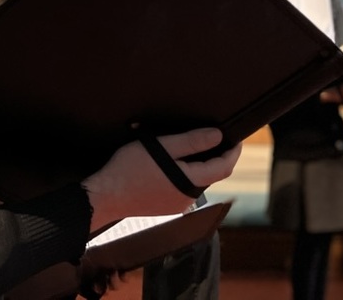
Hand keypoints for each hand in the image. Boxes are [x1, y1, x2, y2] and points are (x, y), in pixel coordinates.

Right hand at [82, 128, 240, 231]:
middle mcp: (188, 198)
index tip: (237, 138)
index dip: (234, 151)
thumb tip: (218, 136)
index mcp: (190, 182)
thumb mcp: (161, 147)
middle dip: (216, 155)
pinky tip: (172, 162)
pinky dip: (186, 173)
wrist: (105, 196)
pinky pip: (184, 187)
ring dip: (199, 164)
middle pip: (212, 174)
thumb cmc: (129, 170)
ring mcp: (177, 204)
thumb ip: (191, 142)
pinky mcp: (165, 206)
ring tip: (190, 145)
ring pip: (197, 180)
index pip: (224, 167)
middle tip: (214, 136)